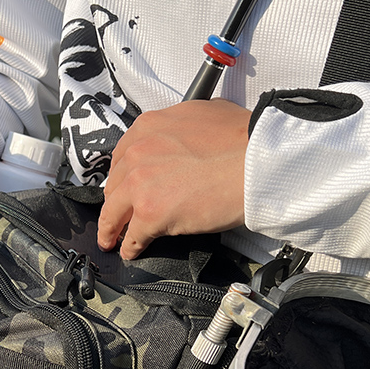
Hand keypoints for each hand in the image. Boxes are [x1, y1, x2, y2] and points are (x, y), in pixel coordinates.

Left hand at [97, 98, 250, 259]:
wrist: (258, 160)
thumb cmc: (244, 138)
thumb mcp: (203, 115)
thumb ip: (180, 131)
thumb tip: (183, 139)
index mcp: (149, 127)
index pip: (123, 157)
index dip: (123, 177)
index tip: (124, 188)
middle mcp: (139, 152)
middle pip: (115, 185)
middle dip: (116, 203)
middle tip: (116, 217)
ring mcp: (141, 183)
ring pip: (114, 212)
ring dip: (111, 228)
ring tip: (111, 240)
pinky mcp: (150, 213)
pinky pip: (133, 236)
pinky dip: (131, 248)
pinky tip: (131, 252)